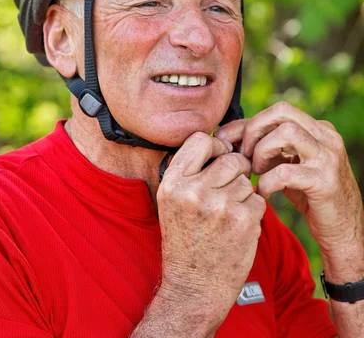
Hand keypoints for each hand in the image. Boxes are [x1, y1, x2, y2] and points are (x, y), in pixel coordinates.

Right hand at [157, 132, 265, 324]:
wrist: (194, 289)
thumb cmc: (185, 241)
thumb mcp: (170, 202)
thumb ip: (189, 172)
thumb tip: (219, 142)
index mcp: (173, 183)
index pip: (200, 140)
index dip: (215, 148)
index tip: (217, 161)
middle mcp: (194, 191)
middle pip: (231, 159)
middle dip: (235, 172)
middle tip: (228, 191)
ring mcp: (220, 206)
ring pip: (246, 180)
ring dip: (243, 193)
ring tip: (228, 214)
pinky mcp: (244, 220)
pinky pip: (259, 199)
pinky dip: (253, 211)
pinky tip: (238, 227)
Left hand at [214, 102, 363, 254]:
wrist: (343, 231)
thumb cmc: (309, 195)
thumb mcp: (286, 164)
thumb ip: (264, 147)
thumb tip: (226, 135)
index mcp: (317, 129)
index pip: (278, 111)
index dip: (248, 123)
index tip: (227, 140)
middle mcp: (326, 137)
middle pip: (282, 112)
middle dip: (254, 131)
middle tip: (244, 155)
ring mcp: (328, 158)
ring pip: (286, 133)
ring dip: (261, 151)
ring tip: (257, 171)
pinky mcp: (325, 182)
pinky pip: (286, 172)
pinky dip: (267, 181)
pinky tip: (263, 193)